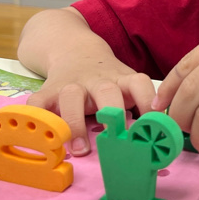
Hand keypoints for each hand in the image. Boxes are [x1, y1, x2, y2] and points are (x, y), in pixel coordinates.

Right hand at [25, 49, 156, 156]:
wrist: (74, 49)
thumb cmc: (108, 80)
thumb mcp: (126, 86)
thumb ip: (139, 108)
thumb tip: (161, 142)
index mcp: (122, 79)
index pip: (140, 84)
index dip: (148, 100)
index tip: (154, 121)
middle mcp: (98, 81)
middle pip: (107, 90)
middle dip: (113, 112)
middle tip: (117, 137)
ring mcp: (71, 85)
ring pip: (71, 96)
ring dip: (75, 122)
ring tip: (80, 150)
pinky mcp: (48, 91)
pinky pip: (38, 103)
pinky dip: (37, 118)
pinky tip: (41, 136)